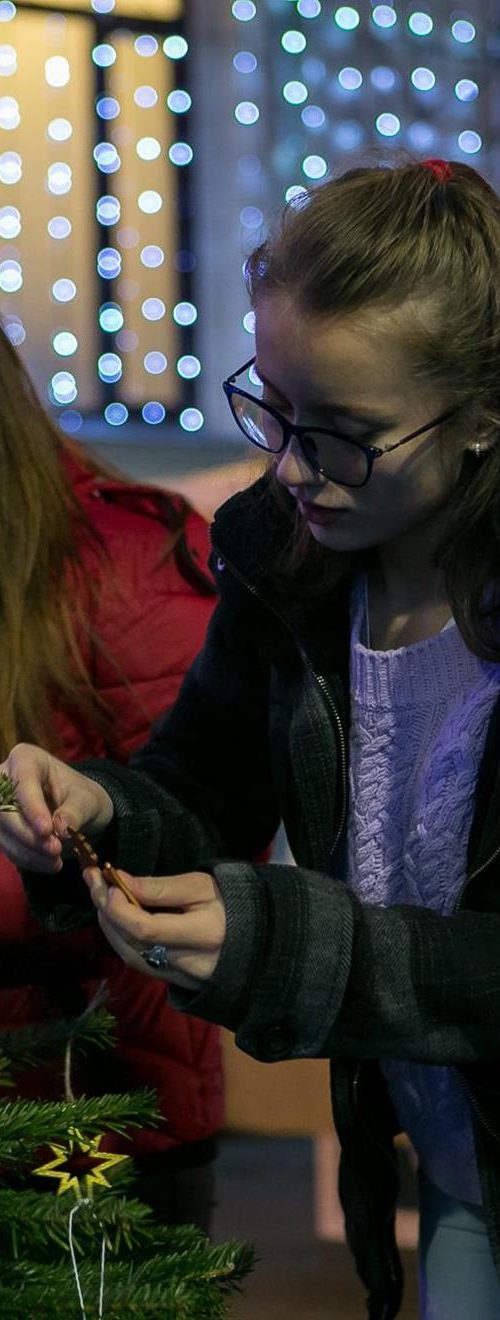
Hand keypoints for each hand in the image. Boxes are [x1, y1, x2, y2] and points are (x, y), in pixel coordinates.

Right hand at [0, 743, 113, 872]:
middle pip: (4, 810)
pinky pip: (7, 847)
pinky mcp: (1, 829)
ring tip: (56, 861)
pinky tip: (49, 864)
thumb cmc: (82, 795)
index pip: (22, 783)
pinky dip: (28, 859)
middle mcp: (4, 779)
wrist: (78, 810)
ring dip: (28, 852)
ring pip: (3, 832)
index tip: (47, 831)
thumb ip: (75, 811)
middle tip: (54, 850)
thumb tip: (61, 828)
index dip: (32, 807)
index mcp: (25, 759)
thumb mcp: (87, 799)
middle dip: (28, 835)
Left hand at [84, 868, 226, 990]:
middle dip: (106, 911)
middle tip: (93, 880)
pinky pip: (138, 962)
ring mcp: (179, 977)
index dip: (119, 908)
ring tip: (101, 895)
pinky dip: (121, 938)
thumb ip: (159, 888)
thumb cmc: (229, 904)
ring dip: (109, 925)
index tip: (106, 880)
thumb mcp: (200, 887)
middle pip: (131, 944)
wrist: (255, 938)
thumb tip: (119, 881)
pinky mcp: (172, 981)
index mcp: (201, 934)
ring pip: (130, 956)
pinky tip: (117, 918)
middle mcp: (187, 962)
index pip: (147, 929)